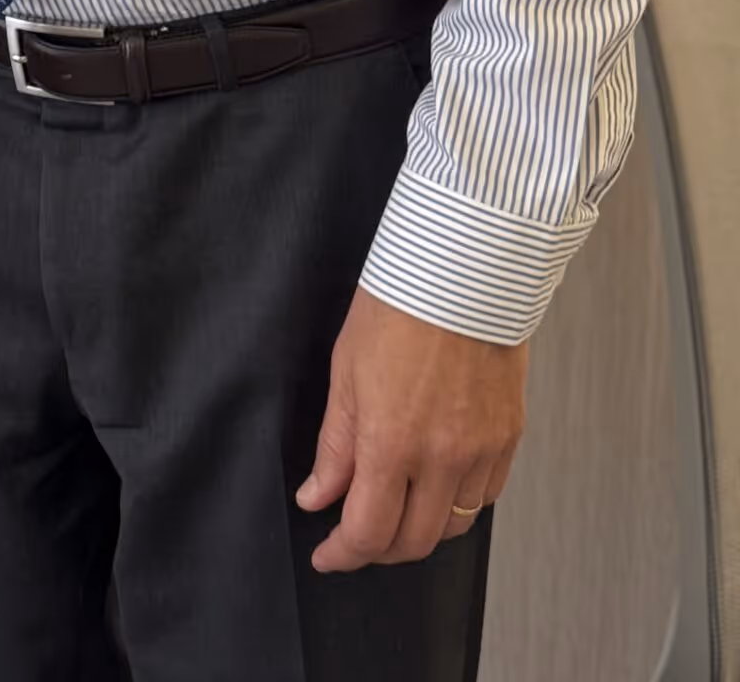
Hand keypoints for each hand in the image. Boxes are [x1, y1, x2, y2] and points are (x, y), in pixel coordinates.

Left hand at [297, 288, 526, 570]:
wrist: (462, 271)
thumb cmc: (399, 307)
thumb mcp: (346, 372)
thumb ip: (335, 445)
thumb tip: (317, 495)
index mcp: (392, 442)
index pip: (367, 531)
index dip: (343, 554)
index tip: (327, 555)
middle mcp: (442, 458)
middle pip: (414, 542)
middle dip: (379, 551)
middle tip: (356, 537)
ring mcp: (481, 451)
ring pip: (453, 526)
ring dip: (420, 530)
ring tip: (394, 510)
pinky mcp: (508, 438)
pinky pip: (485, 496)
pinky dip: (457, 504)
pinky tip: (436, 485)